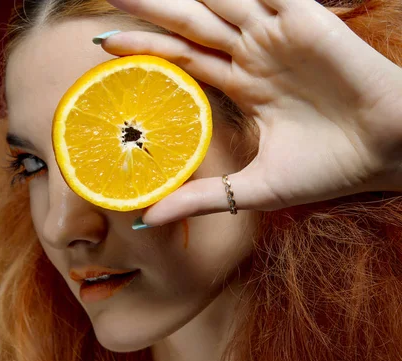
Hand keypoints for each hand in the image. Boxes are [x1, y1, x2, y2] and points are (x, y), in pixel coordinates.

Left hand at [100, 0, 401, 225]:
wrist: (388, 156)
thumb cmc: (328, 169)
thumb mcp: (251, 188)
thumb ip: (199, 199)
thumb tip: (145, 220)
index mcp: (243, 85)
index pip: (182, 59)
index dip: (146, 49)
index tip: (105, 47)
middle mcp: (255, 54)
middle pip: (191, 22)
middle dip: (150, 7)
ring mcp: (278, 35)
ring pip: (218, 0)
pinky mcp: (306, 20)